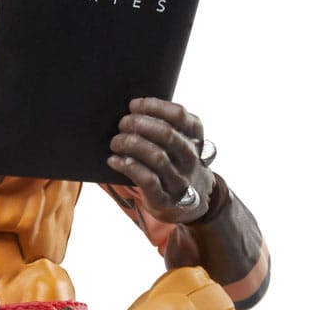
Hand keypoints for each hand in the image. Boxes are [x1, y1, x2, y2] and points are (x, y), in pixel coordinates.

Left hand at [108, 97, 214, 223]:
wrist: (187, 204)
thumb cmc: (172, 164)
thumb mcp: (178, 143)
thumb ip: (163, 126)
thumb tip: (131, 108)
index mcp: (195, 138)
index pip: (180, 115)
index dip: (155, 106)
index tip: (134, 105)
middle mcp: (190, 159)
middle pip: (167, 134)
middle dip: (139, 124)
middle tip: (123, 123)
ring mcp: (179, 180)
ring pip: (157, 157)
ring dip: (131, 144)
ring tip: (116, 142)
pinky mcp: (164, 198)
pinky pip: (147, 180)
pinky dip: (128, 166)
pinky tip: (114, 160)